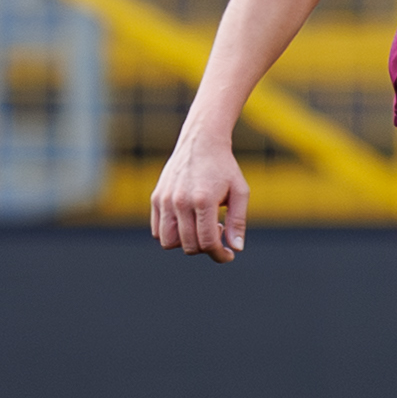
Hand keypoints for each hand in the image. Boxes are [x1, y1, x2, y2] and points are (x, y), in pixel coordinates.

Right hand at [151, 131, 249, 260]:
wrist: (201, 142)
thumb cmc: (224, 167)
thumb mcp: (240, 192)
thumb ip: (238, 221)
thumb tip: (236, 248)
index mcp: (203, 200)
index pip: (207, 241)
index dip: (219, 254)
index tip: (228, 254)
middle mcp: (180, 201)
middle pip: (189, 245)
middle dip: (206, 248)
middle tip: (218, 230)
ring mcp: (165, 200)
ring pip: (167, 242)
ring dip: (185, 243)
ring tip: (200, 226)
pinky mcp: (156, 198)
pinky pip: (157, 231)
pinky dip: (171, 234)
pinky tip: (188, 222)